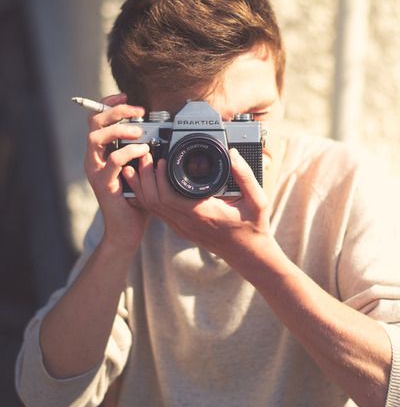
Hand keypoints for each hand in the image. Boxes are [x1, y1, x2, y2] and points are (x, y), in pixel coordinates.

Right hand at [84, 93, 149, 250]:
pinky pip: (113, 161)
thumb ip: (143, 152)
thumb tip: (160, 134)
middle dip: (115, 111)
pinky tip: (144, 151)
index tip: (125, 97)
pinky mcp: (104, 184)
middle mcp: (94, 159)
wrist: (127, 230)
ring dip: (120, 129)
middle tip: (137, 111)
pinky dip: (130, 152)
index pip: (97, 120)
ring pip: (96, 138)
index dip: (109, 104)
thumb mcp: (140, 170)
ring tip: (140, 132)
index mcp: (101, 153)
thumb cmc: (135, 200)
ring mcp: (97, 171)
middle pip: (93, 123)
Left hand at [126, 147, 276, 264]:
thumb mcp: (257, 200)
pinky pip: (158, 213)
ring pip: (152, 208)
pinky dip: (149, 196)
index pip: (168, 197)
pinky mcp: (181, 228)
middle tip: (146, 157)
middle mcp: (188, 222)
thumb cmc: (253, 227)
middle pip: (153, 201)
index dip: (159, 177)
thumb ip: (245, 176)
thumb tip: (233, 154)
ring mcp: (182, 227)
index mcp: (203, 213)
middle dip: (145, 177)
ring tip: (142, 166)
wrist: (248, 253)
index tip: (161, 159)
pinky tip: (149, 183)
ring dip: (144, 186)